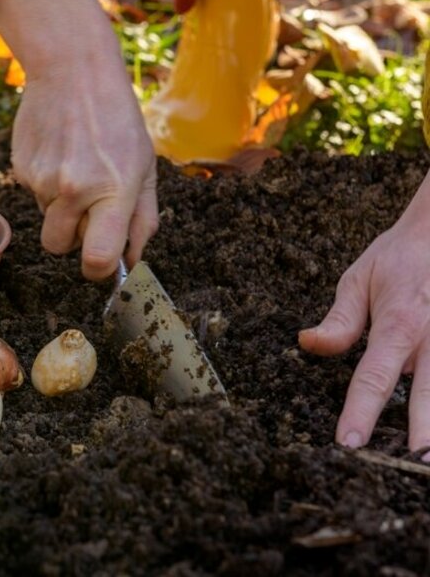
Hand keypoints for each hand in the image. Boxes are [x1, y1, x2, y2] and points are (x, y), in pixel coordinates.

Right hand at [0, 0, 158, 279]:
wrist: (72, 70)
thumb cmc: (118, 120)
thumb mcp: (145, 166)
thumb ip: (143, 220)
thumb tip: (130, 262)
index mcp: (113, 190)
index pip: (97, 260)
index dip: (99, 269)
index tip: (103, 261)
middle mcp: (74, 189)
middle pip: (59, 248)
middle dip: (73, 237)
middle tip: (90, 205)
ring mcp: (42, 179)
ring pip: (47, 220)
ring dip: (61, 206)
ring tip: (76, 165)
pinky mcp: (20, 168)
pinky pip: (33, 195)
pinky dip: (46, 184)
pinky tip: (60, 152)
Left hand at [299, 169, 429, 454]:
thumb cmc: (399, 257)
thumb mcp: (359, 280)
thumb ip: (340, 321)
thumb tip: (307, 344)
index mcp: (399, 323)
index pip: (374, 376)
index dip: (360, 412)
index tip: (348, 443)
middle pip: (427, 395)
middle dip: (420, 434)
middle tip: (410, 467)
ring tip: (427, 460)